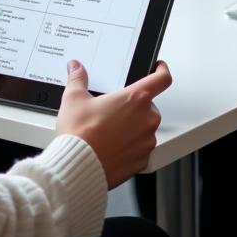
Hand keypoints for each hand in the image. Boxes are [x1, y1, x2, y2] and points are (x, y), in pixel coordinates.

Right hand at [56, 59, 171, 187]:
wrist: (77, 168)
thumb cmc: (79, 135)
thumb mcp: (74, 100)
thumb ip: (78, 79)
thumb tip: (76, 68)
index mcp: (136, 98)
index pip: (162, 78)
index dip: (161, 70)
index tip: (158, 68)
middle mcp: (147, 119)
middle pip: (148, 105)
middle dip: (134, 107)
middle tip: (114, 112)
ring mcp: (147, 141)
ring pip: (145, 128)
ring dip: (133, 127)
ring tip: (110, 132)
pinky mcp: (143, 160)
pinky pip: (141, 149)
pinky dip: (130, 147)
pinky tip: (113, 147)